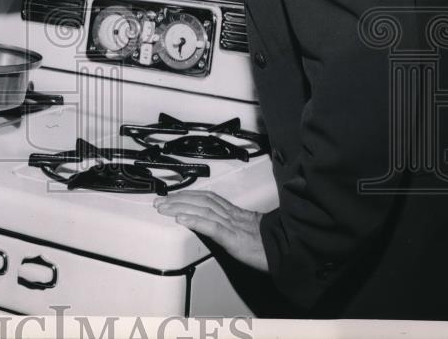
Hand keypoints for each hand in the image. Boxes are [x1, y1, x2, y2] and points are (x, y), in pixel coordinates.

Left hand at [154, 191, 268, 271]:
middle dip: (178, 199)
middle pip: (201, 200)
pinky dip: (195, 220)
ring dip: (180, 207)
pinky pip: (212, 226)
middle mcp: (232, 215)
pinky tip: (181, 219)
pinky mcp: (234, 239)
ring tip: (164, 208)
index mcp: (235, 213)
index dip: (188, 195)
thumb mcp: (248, 232)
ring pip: (202, 210)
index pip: (207, 197)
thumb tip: (215, 226)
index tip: (172, 196)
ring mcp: (233, 226)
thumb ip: (232, 226)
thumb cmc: (270, 245)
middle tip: (160, 202)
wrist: (287, 253)